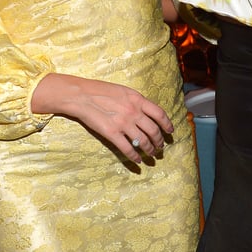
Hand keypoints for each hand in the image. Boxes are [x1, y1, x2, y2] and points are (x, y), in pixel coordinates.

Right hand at [32, 74, 172, 162]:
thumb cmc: (100, 90)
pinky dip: (135, 156)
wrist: (81, 95)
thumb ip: (136, 101)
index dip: (167, 125)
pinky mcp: (112, 134)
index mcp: (137, 99)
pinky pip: (127, 148)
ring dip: (150, 150)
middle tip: (160, 147)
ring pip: (143, 141)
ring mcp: (123, 124)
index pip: (159, 114)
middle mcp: (133, 112)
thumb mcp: (123, 91)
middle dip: (159, 141)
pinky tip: (138, 160)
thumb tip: (146, 111)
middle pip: (153, 131)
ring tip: (152, 155)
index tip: (170, 132)